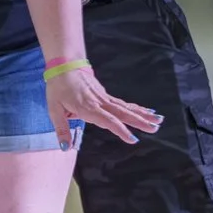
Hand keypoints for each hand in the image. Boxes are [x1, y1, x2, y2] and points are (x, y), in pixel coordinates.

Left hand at [45, 64, 161, 149]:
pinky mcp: (105, 94)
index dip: (120, 130)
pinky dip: (136, 108)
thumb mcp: (54, 109)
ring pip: (126, 107)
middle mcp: (99, 102)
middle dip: (140, 121)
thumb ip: (61, 129)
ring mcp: (104, 97)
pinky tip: (147, 110)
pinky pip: (123, 103)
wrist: (64, 65)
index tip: (133, 139)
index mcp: (87, 108)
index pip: (107, 120)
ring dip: (142, 114)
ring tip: (159, 120)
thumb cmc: (58, 88)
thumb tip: (66, 147)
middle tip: (155, 128)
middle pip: (123, 113)